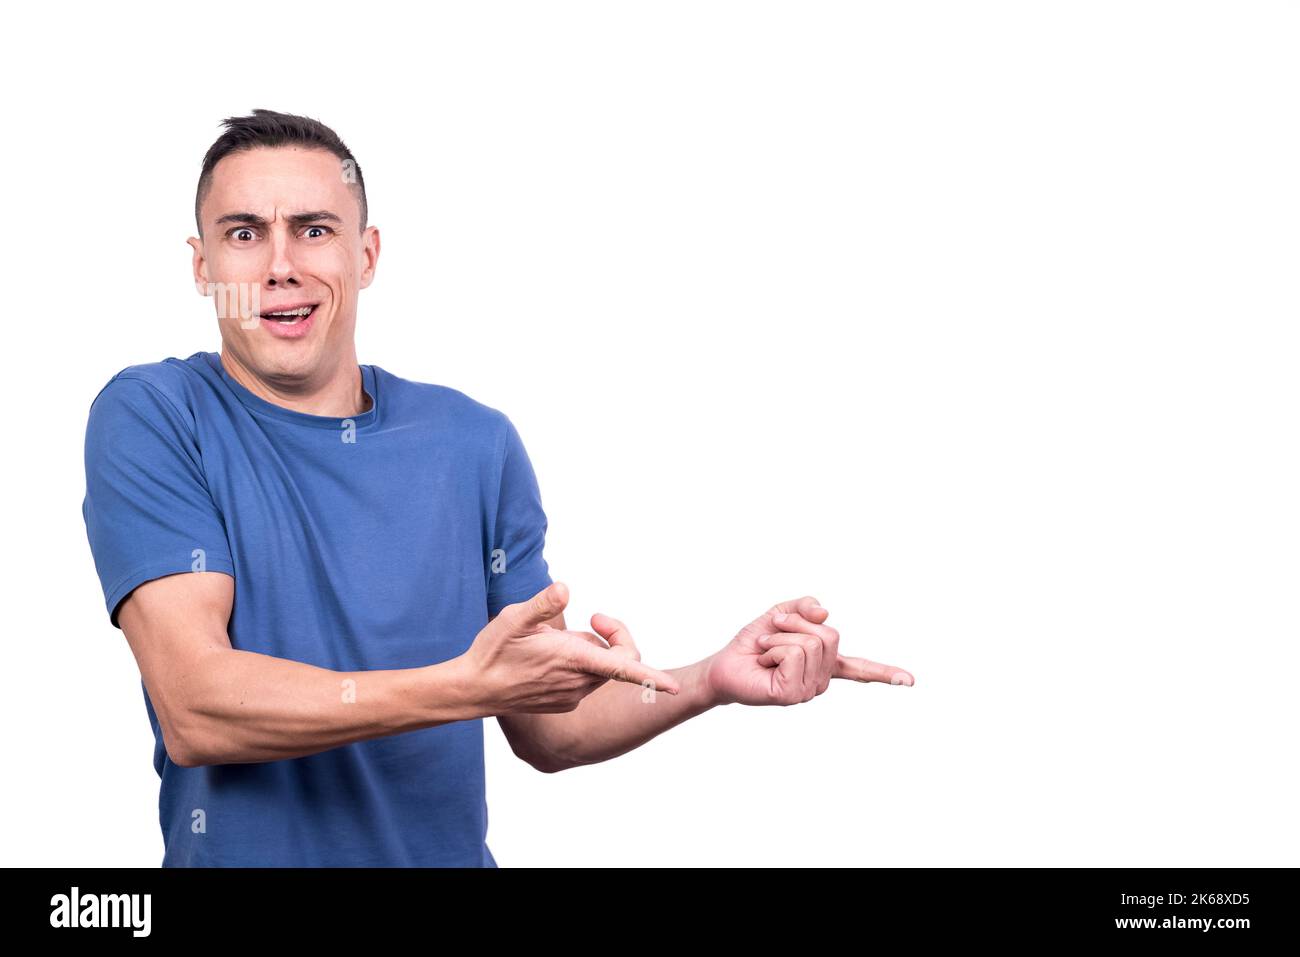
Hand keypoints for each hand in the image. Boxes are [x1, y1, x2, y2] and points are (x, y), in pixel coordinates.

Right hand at [458, 582, 679, 714]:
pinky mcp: (564, 702)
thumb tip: (565, 588)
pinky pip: (588, 681)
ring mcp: (572, 696)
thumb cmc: (492, 652)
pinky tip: (552, 658)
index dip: (652, 677)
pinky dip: (582, 666)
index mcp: (572, 660)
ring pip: (603, 670)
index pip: (623, 668)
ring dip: (594, 652)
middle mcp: (578, 682)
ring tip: (560, 639)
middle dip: (614, 637)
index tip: (676, 687)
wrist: (473, 689)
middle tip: (594, 617)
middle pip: (619, 660)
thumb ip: (542, 603)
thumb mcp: (513, 618)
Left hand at [703, 596, 913, 706]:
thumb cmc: (752, 645)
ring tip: (765, 650)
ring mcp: (809, 690)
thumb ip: (804, 608)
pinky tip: (763, 661)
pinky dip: (773, 648)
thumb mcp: (779, 615)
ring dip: (779, 637)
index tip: (911, 681)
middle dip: (794, 624)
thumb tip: (825, 611)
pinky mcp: (792, 695)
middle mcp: (821, 679)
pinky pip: (794, 655)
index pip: (859, 669)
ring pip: (810, 643)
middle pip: (828, 635)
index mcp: (824, 663)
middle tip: (770, 634)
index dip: (885, 672)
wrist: (723, 665)